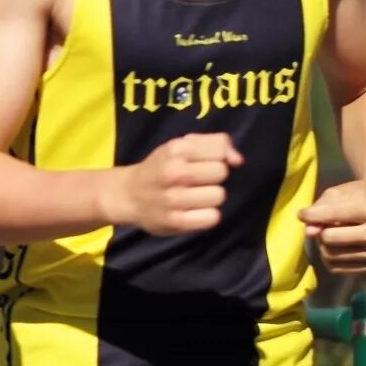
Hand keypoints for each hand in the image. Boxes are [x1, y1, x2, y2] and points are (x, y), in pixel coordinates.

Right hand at [104, 133, 239, 233]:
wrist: (127, 195)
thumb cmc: (160, 168)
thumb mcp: (180, 145)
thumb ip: (213, 144)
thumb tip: (238, 160)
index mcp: (176, 149)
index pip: (220, 150)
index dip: (218, 156)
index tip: (206, 162)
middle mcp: (174, 172)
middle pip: (221, 172)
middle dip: (214, 176)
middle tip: (198, 181)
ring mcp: (174, 198)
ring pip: (219, 195)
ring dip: (212, 197)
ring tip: (196, 197)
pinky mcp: (175, 221)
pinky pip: (212, 218)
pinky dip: (208, 215)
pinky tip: (196, 211)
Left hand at [303, 178, 365, 274]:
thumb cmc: (358, 196)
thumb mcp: (337, 194)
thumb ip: (318, 210)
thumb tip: (308, 232)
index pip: (328, 216)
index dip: (310, 215)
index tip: (304, 213)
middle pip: (327, 239)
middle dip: (320, 231)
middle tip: (326, 223)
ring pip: (329, 256)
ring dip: (324, 245)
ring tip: (334, 232)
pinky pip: (334, 268)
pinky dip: (330, 257)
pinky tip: (339, 245)